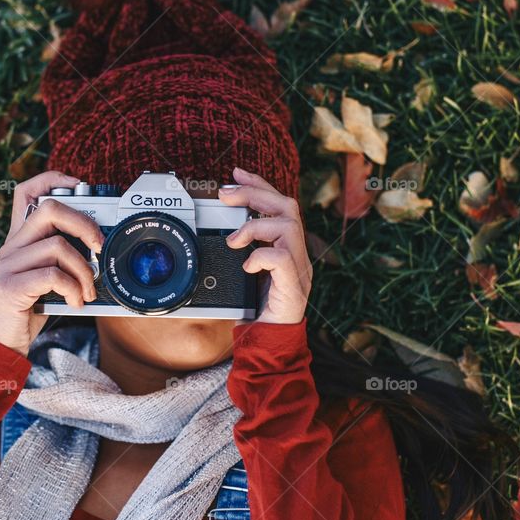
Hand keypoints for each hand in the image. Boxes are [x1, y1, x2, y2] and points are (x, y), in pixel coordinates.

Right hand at [0, 171, 104, 355]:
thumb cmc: (25, 312)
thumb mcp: (45, 280)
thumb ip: (62, 261)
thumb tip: (99, 252)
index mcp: (19, 240)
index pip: (27, 192)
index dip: (53, 179)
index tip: (79, 185)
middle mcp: (10, 247)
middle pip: (49, 209)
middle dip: (84, 225)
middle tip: (99, 248)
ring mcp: (7, 265)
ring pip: (57, 245)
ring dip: (84, 270)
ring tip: (87, 291)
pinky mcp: (8, 287)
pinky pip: (51, 275)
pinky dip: (72, 287)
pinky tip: (75, 301)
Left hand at [218, 167, 311, 324]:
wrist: (271, 344)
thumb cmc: (257, 311)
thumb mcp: (244, 273)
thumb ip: (241, 251)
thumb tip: (220, 229)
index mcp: (287, 248)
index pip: (279, 205)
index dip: (259, 185)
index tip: (236, 174)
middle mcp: (297, 254)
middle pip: (287, 207)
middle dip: (255, 193)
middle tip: (226, 194)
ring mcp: (299, 270)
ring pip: (288, 226)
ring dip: (255, 226)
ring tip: (233, 239)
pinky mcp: (294, 287)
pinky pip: (282, 258)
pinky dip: (260, 256)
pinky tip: (246, 265)